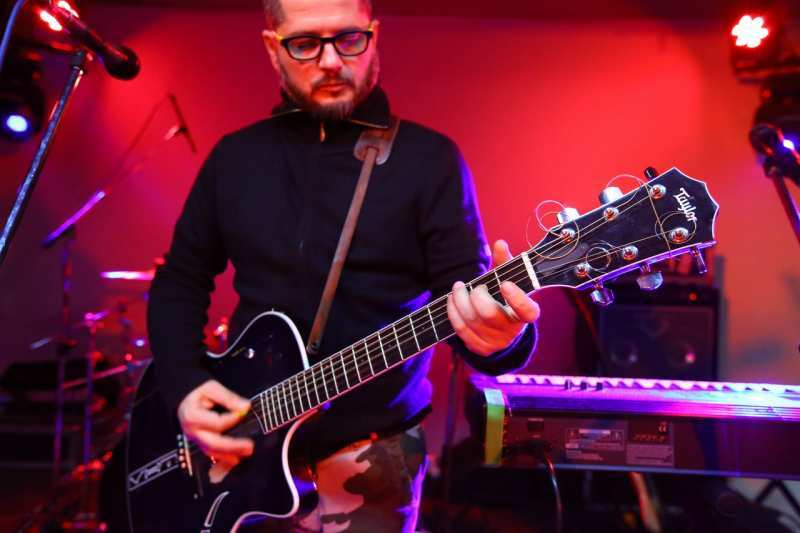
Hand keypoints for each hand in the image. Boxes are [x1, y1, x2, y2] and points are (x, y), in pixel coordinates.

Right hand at [177, 379, 253, 481]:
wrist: (185, 401)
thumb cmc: (198, 394)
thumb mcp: (211, 388)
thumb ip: (228, 398)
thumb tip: (245, 407)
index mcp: (193, 417)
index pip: (216, 423)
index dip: (232, 420)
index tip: (244, 413)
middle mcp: (193, 432)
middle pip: (213, 444)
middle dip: (232, 447)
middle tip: (249, 446)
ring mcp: (196, 440)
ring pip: (212, 452)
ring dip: (230, 455)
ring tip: (246, 453)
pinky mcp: (201, 444)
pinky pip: (212, 454)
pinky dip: (224, 459)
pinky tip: (236, 459)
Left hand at [447, 239, 540, 355]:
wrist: (501, 328)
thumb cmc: (504, 297)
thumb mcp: (507, 279)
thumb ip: (504, 262)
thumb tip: (500, 243)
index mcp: (525, 314)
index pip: (527, 311)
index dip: (517, 299)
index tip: (505, 284)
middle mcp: (512, 331)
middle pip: (488, 313)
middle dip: (475, 295)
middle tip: (473, 286)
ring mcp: (496, 342)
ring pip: (471, 320)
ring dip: (459, 300)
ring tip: (457, 288)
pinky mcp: (480, 348)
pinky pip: (461, 330)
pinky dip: (453, 312)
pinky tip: (452, 301)